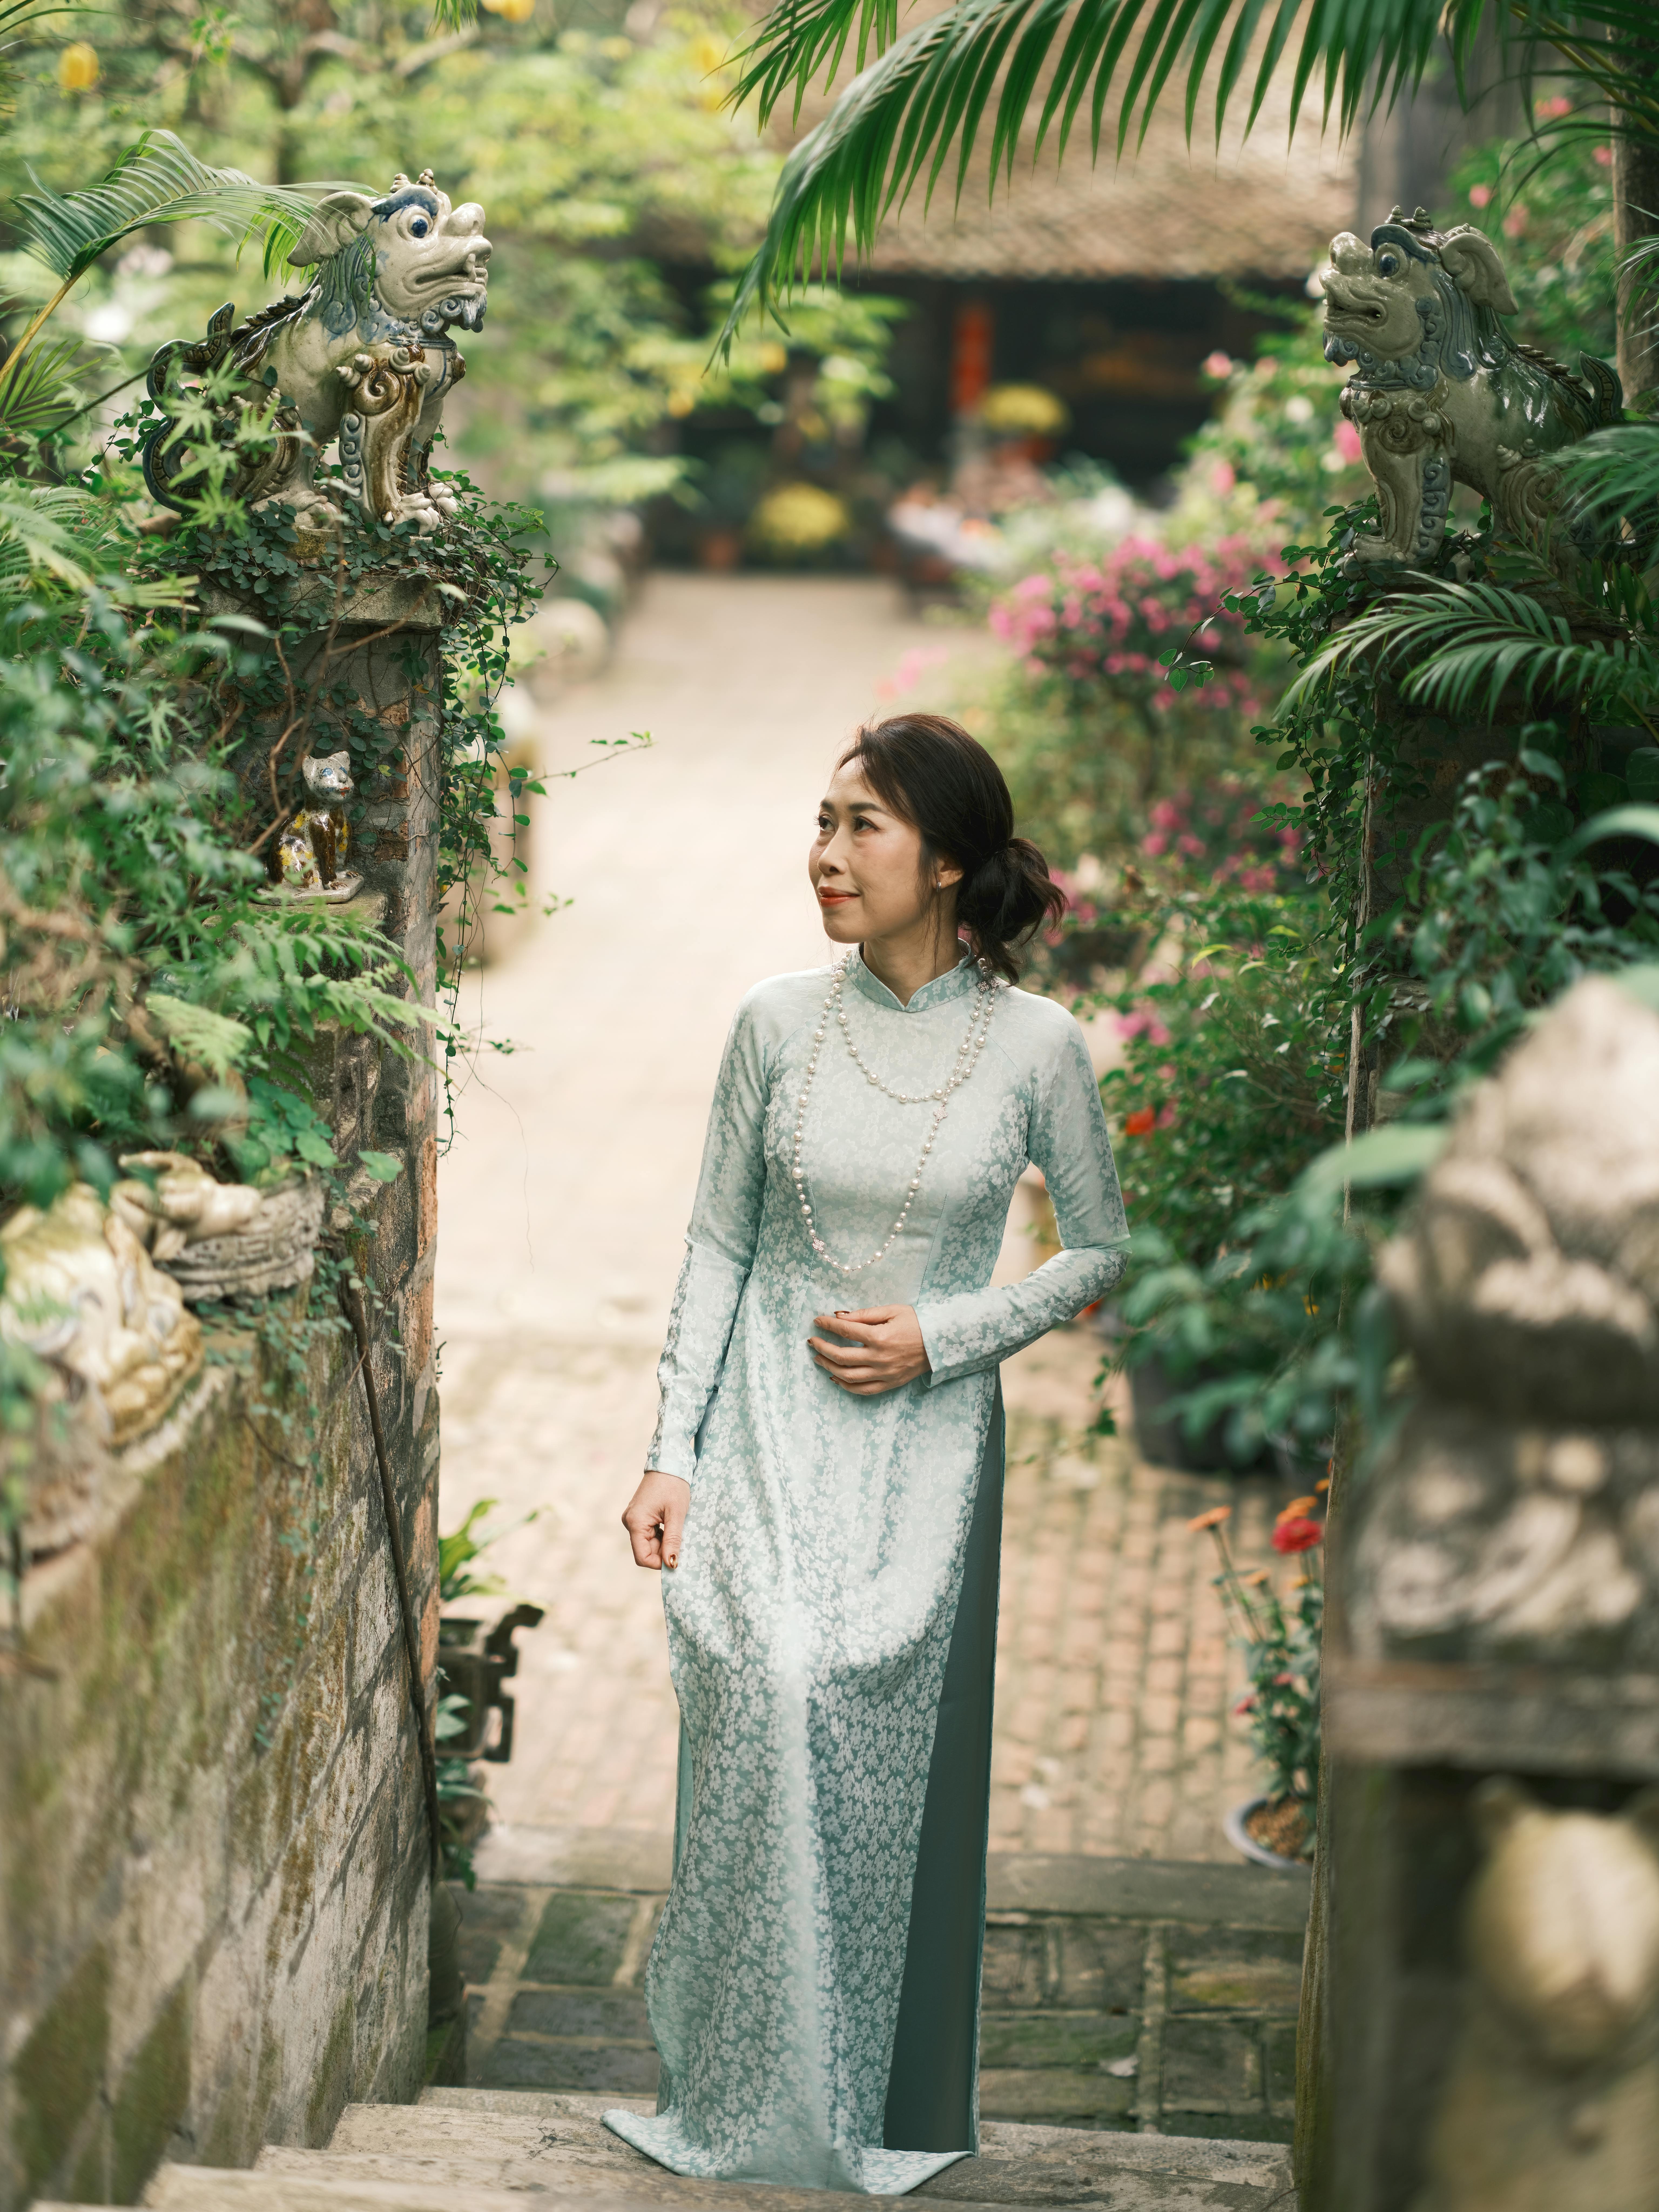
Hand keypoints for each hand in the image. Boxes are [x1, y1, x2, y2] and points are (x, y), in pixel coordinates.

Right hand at [622, 1470, 690, 1569]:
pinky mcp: (638, 1516)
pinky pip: (648, 1534)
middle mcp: (629, 1522)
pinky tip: (671, 1525)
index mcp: (635, 1522)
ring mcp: (633, 1518)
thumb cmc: (674, 1484)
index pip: (642, 1557)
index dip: (659, 1563)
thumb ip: (673, 1540)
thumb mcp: (677, 1514)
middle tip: (681, 1540)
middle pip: (645, 1551)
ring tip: (677, 1528)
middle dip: (663, 1551)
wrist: (669, 1462)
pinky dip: (661, 1535)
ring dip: (664, 1542)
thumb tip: (671, 1564)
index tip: (676, 1559)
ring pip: (648, 1543)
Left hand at [808, 1305, 931, 1395]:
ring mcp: (884, 1374)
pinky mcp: (890, 1383)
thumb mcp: (891, 1311)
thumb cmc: (916, 1322)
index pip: (845, 1331)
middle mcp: (879, 1358)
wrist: (940, 1342)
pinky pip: (863, 1390)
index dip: (827, 1325)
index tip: (817, 1321)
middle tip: (812, 1342)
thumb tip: (839, 1316)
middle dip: (823, 1348)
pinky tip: (835, 1378)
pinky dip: (846, 1386)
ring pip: (848, 1376)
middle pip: (842, 1356)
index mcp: (879, 1337)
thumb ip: (864, 1315)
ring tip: (818, 1358)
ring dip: (829, 1367)